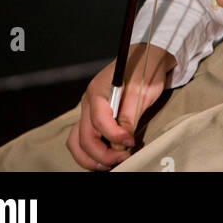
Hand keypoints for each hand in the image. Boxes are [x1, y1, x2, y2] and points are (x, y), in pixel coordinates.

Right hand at [66, 42, 174, 171]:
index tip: (131, 143)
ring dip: (90, 158)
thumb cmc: (145, 71)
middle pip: (85, 136)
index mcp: (98, 90)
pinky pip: (81, 138)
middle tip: (123, 158)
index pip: (100, 121)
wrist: (146, 57)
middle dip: (102, 154)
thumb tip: (120, 143)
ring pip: (77, 141)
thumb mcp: (141, 92)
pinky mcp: (92, 116)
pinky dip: (89, 152)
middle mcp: (88, 101)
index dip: (115, 137)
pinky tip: (104, 157)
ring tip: (109, 164)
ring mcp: (88, 109)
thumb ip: (128, 118)